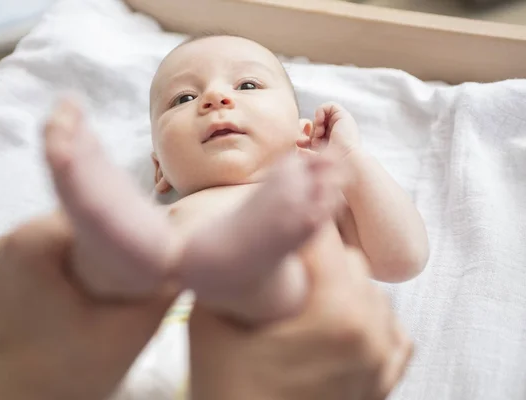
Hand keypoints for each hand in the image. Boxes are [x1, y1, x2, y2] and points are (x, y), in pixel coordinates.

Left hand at [0, 212, 174, 399]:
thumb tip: (192, 247)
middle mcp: (11, 235)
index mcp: (33, 241)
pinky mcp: (7, 267)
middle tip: (143, 269)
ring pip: (72, 234)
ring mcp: (4, 251)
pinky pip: (56, 249)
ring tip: (120, 281)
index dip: (135, 227)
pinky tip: (95, 287)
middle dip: (116, 240)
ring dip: (98, 251)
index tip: (158, 250)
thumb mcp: (132, 329)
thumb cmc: (70, 374)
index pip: (100, 209)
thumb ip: (167, 283)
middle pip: (84, 219)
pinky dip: (79, 262)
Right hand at [189, 228, 411, 399]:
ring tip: (302, 298)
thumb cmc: (229, 392)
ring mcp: (385, 355)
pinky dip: (361, 312)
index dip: (293, 214)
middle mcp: (372, 329)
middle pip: (347, 257)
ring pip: (366, 286)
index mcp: (337, 312)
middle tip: (281, 263)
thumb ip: (226, 274)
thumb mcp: (209, 326)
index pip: (321, 232)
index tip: (276, 210)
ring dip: (337, 281)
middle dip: (312, 252)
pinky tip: (328, 324)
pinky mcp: (388, 374)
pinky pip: (385, 320)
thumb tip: (234, 233)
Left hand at [298, 103, 360, 155]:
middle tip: (314, 141)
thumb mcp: (314, 155)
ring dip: (316, 123)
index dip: (307, 136)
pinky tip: (320, 121)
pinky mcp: (344, 116)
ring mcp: (342, 123)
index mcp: (333, 141)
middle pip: (317, 124)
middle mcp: (338, 131)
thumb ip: (306, 148)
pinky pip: (329, 106)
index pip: (315, 133)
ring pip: (322, 116)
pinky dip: (320, 111)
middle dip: (312, 131)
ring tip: (319, 134)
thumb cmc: (331, 163)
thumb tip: (297, 141)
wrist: (344, 160)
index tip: (301, 143)